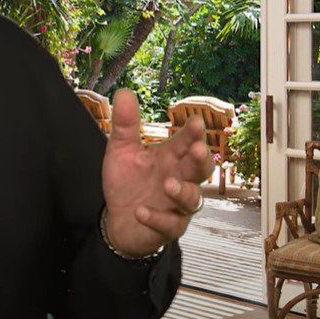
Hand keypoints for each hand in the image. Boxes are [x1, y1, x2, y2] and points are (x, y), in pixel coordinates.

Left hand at [101, 89, 211, 256]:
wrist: (118, 219)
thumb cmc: (127, 182)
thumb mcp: (121, 151)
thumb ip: (125, 125)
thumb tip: (124, 91)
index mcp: (170, 158)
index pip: (187, 143)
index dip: (193, 133)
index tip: (196, 122)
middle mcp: (179, 179)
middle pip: (201, 170)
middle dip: (201, 160)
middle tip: (197, 150)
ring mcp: (177, 205)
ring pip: (192, 200)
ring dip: (182, 191)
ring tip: (168, 184)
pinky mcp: (168, 227)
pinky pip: (169, 224)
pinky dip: (156, 217)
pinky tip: (140, 211)